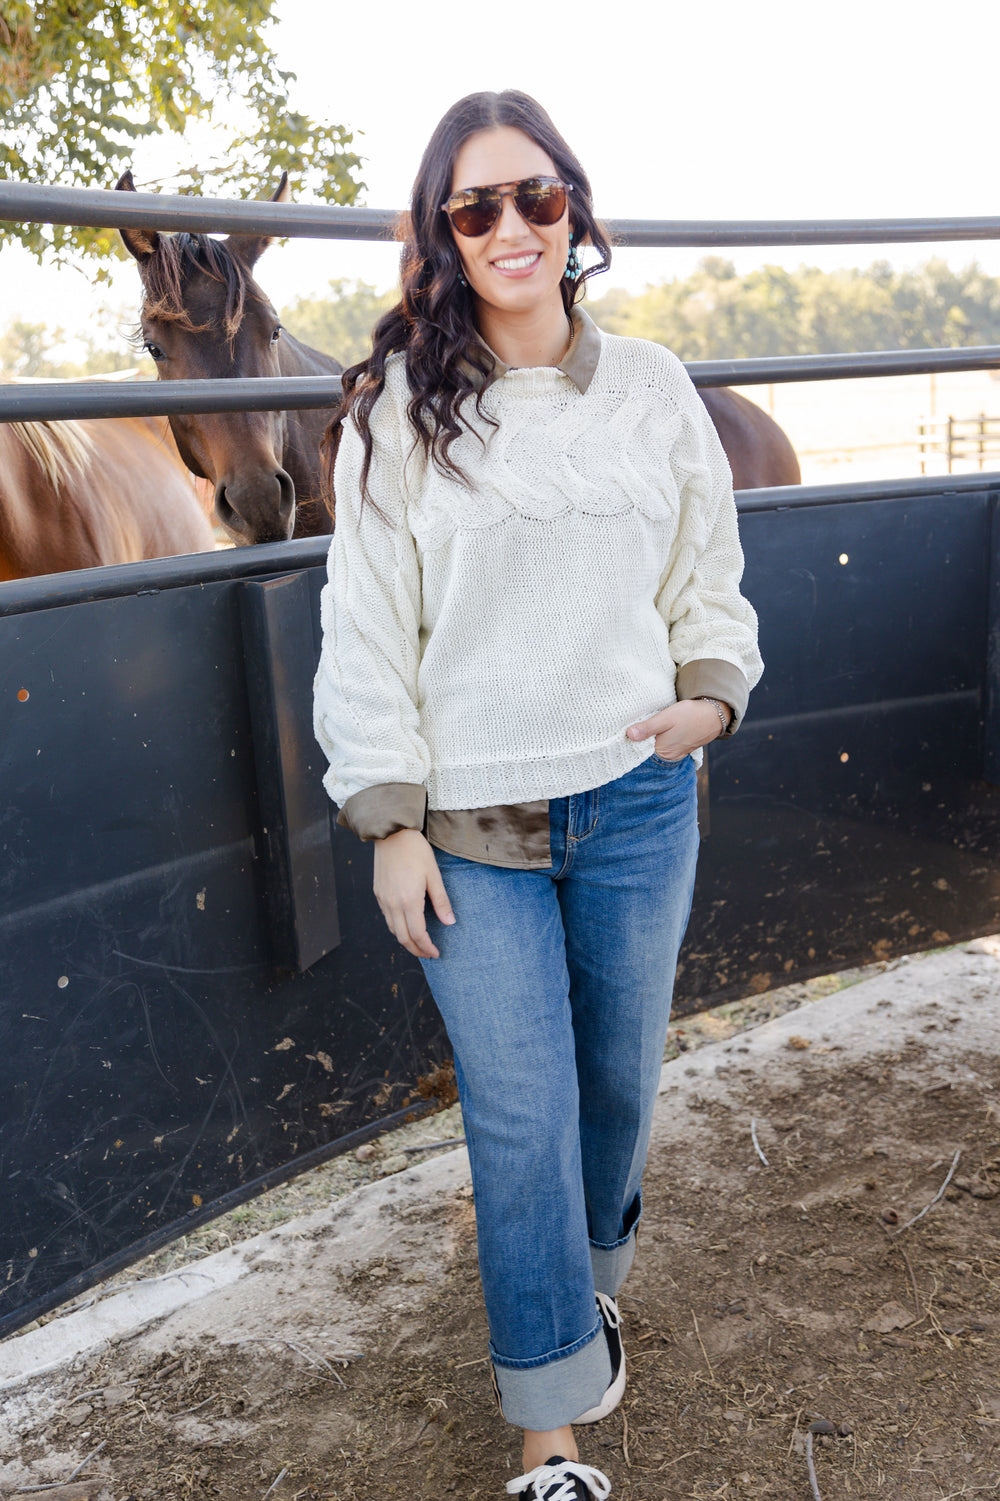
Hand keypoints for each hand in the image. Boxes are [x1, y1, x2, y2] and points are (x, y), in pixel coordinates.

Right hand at [373, 829, 454, 958]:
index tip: (436, 953)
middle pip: (402, 937)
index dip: (427, 947)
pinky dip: (396, 927)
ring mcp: (383, 899)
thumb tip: (450, 922)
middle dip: (416, 950)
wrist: (391, 834)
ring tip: (418, 943)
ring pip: (392, 929)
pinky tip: (406, 925)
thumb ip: (441, 901)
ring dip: (405, 940)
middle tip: (428, 954)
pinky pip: (387, 918)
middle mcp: (393, 904)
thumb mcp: (434, 875)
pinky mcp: (378, 893)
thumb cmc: (415, 851)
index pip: (418, 934)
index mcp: (408, 901)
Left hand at [626, 698, 726, 760]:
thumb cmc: (690, 715)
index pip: (638, 752)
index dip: (629, 743)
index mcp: (661, 751)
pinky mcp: (679, 750)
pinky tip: (655, 733)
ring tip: (642, 730)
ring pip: (654, 750)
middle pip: (646, 752)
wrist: (713, 715)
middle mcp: (667, 757)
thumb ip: (648, 727)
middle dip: (638, 743)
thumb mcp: (666, 717)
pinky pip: (663, 749)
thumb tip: (629, 735)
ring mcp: (674, 755)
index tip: (622, 733)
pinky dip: (657, 742)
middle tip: (630, 729)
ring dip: (648, 742)